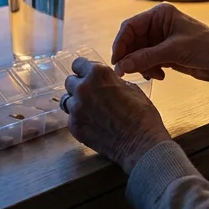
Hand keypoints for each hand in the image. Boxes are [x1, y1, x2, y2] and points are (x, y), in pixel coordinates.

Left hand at [65, 56, 170, 172]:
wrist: (141, 143)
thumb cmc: (141, 115)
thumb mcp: (132, 88)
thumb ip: (112, 81)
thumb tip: (106, 82)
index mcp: (98, 74)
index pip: (78, 64)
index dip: (84, 70)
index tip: (87, 76)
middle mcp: (83, 88)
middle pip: (70, 82)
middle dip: (79, 87)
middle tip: (92, 96)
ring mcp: (76, 108)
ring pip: (67, 100)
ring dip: (77, 103)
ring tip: (92, 112)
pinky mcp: (74, 126)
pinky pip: (71, 118)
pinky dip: (79, 119)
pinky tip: (93, 124)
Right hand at [111, 3, 208, 97]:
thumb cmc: (206, 46)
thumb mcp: (174, 51)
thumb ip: (146, 58)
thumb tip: (122, 66)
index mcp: (160, 14)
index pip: (130, 26)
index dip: (121, 43)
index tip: (116, 61)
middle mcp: (159, 24)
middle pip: (132, 40)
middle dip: (130, 57)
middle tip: (127, 72)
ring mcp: (162, 39)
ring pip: (139, 53)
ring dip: (140, 65)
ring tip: (151, 74)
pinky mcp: (166, 53)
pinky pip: (148, 61)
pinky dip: (149, 69)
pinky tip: (159, 75)